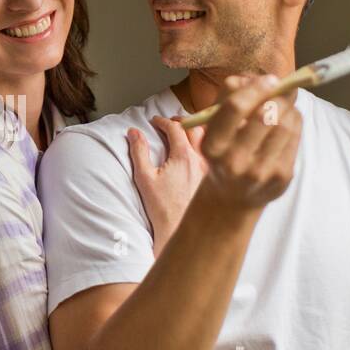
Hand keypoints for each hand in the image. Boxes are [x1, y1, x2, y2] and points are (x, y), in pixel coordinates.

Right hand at [129, 115, 207, 257]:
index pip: (176, 127)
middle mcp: (202, 159)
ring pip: (210, 138)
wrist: (179, 229)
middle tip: (170, 122)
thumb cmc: (162, 208)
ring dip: (197, 130)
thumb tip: (133, 132)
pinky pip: (216, 152)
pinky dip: (207, 144)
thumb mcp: (144, 178)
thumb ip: (138, 152)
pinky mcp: (215, 176)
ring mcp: (211, 167)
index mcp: (184, 156)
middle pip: (196, 127)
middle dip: (182, 121)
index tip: (154, 121)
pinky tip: (199, 149)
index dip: (162, 121)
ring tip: (186, 131)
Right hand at [197, 74, 301, 210]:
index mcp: (212, 145)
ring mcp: (260, 171)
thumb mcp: (215, 126)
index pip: (235, 107)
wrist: (233, 196)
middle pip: (266, 114)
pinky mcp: (281, 177)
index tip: (270, 79)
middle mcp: (234, 161)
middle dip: (277, 96)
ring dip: (288, 107)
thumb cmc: (225, 150)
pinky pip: (296, 137)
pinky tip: (287, 121)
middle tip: (279, 90)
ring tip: (282, 106)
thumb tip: (264, 79)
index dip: (256, 88)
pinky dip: (295, 121)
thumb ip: (230, 96)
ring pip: (285, 124)